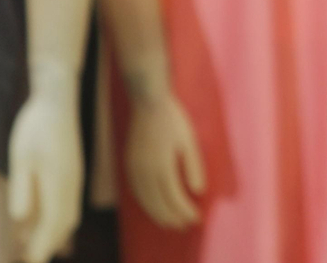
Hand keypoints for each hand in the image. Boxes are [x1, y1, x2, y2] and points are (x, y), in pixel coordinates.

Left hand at [8, 74, 82, 262]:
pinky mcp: (74, 172)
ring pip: (69, 216)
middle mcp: (72, 185)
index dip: (40, 247)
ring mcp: (76, 178)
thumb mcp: (20, 157)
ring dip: (54, 234)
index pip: (52, 225)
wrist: (57, 98)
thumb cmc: (34, 126)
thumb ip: (22, 189)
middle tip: (29, 259)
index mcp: (58, 184)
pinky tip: (45, 220)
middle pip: (63, 225)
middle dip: (48, 245)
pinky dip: (59, 220)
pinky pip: (70, 205)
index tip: (29, 262)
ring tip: (35, 246)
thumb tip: (21, 220)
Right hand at [127, 88, 205, 228]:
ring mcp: (134, 169)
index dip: (186, 212)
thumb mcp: (189, 141)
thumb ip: (194, 167)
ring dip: (159, 215)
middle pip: (158, 205)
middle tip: (186, 225)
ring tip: (172, 223)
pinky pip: (136, 192)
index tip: (197, 219)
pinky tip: (154, 206)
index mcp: (162, 166)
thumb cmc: (173, 119)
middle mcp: (145, 172)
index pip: (175, 199)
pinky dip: (146, 204)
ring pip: (145, 201)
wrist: (148, 102)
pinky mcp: (129, 164)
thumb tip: (198, 192)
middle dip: (173, 218)